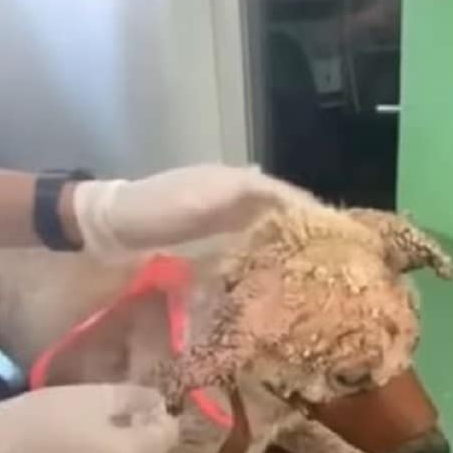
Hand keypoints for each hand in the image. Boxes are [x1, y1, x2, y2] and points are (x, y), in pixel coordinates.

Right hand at [0, 384, 177, 452]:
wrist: (6, 444)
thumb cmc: (55, 414)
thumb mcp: (100, 397)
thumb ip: (135, 398)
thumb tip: (158, 401)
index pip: (167, 436)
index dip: (165, 414)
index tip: (150, 395)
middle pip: (153, 449)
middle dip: (151, 425)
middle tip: (136, 399)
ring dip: (135, 435)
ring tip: (119, 409)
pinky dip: (118, 445)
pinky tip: (102, 426)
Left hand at [73, 164, 314, 259]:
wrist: (113, 223)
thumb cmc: (160, 210)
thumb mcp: (207, 201)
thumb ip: (251, 197)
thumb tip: (298, 205)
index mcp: (238, 181)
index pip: (287, 196)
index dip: (312, 213)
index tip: (340, 238)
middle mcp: (234, 192)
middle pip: (279, 210)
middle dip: (303, 230)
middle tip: (329, 259)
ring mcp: (220, 212)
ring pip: (264, 225)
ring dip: (285, 243)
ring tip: (308, 268)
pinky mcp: (208, 232)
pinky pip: (245, 240)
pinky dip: (262, 252)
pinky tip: (270, 270)